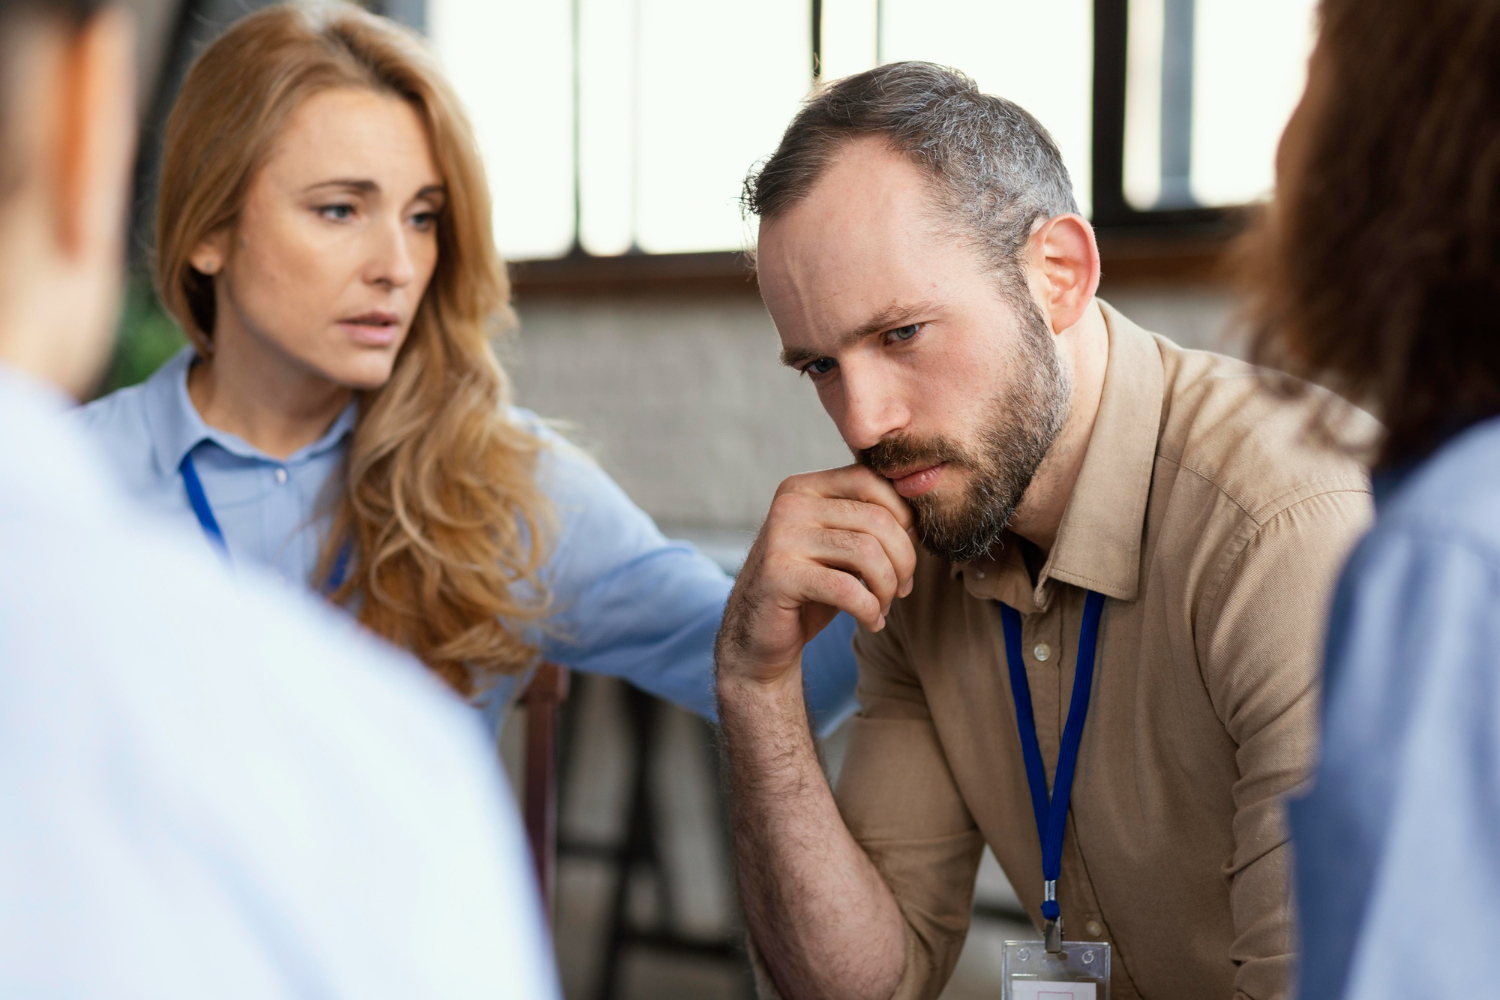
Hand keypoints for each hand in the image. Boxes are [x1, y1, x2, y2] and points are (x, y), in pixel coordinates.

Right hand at [717, 465, 917, 687]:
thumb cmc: (810, 588)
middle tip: (902, 588)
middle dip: (903, 560)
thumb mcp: (840, 546)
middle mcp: (790, 505)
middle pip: (876, 519)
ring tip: (884, 605)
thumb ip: (871, 522)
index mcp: (804, 487)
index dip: (903, 516)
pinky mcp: (780, 576)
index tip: (908, 551)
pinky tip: (871, 621)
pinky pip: (848, 589)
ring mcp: (781, 538)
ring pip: (867, 553)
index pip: (870, 480)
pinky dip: (870, 610)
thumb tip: (920, 516)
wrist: (758, 637)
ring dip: (888, 587)